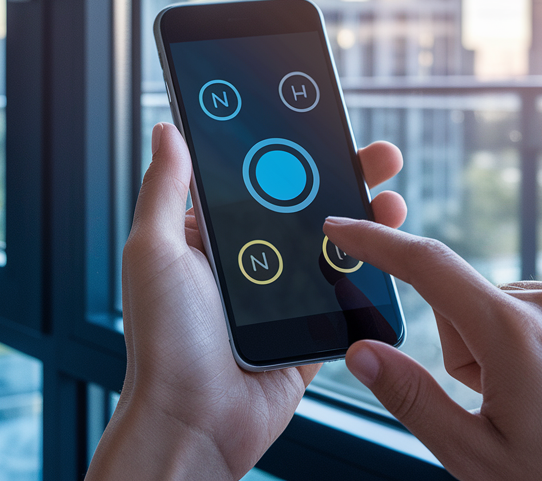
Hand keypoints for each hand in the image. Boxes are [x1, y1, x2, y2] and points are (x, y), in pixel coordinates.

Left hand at [86, 123, 407, 480]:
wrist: (195, 424)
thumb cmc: (163, 343)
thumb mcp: (153, 253)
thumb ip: (164, 189)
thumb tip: (168, 128)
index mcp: (205, 236)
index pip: (251, 178)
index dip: (284, 147)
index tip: (314, 118)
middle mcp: (244, 260)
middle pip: (301, 204)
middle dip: (340, 173)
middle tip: (375, 153)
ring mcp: (280, 294)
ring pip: (331, 242)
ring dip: (364, 215)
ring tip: (389, 193)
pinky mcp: (310, 326)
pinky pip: (346, 290)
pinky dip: (370, 267)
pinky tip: (389, 243)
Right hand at [323, 217, 541, 480]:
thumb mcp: (476, 456)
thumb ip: (412, 398)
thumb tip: (363, 354)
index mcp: (512, 334)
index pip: (428, 266)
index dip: (376, 242)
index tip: (343, 225)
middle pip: (462, 303)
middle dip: (460, 350)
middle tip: (493, 408)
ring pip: (499, 310)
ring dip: (495, 351)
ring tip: (532, 407)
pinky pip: (538, 315)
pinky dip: (529, 347)